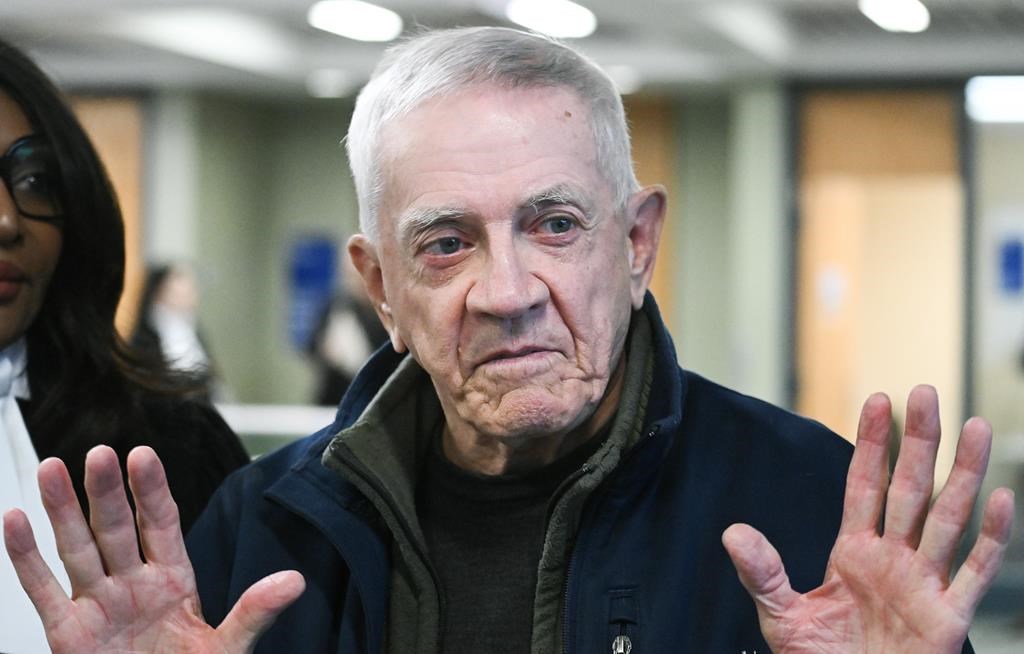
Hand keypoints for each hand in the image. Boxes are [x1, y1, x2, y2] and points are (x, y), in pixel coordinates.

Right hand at [3, 445, 304, 652]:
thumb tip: (294, 582)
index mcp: (174, 580)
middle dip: (107, 492)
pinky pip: (43, 589)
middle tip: (99, 454)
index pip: (162, 523)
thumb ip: (254, 612)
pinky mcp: (68, 632)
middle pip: (117, 528)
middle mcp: (133, 583)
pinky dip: (27, 556)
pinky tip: (17, 519)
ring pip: (77, 548)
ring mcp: (99, 604)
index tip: (143, 456)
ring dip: (63, 511)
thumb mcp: (228, 647)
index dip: (152, 490)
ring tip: (52, 469)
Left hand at [723, 385, 1014, 652]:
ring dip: (963, 474)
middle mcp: (893, 560)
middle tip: (926, 392)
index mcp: (853, 554)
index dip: (872, 444)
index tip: (878, 400)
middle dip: (918, 442)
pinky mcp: (947, 618)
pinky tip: (1000, 501)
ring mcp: (923, 585)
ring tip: (974, 426)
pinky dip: (990, 540)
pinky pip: (973, 573)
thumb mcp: (782, 616)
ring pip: (948, 518)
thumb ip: (763, 573)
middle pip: (910, 489)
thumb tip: (732, 532)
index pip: (864, 486)